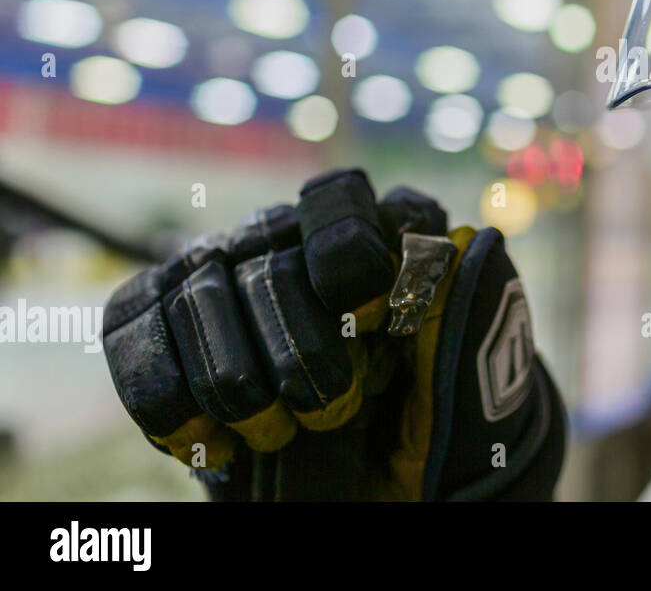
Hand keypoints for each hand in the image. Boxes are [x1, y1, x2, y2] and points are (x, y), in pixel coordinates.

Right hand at [103, 168, 565, 499]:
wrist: (371, 488)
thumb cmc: (429, 434)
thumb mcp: (472, 393)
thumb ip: (474, 319)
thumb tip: (468, 241)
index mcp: (380, 233)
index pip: (343, 200)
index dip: (354, 263)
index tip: (375, 324)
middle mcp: (297, 237)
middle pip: (273, 266)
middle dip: (302, 357)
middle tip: (334, 410)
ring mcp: (225, 271)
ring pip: (202, 297)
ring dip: (242, 388)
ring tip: (282, 433)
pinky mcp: (158, 316)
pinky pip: (136, 333)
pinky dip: (172, 402)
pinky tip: (218, 441)